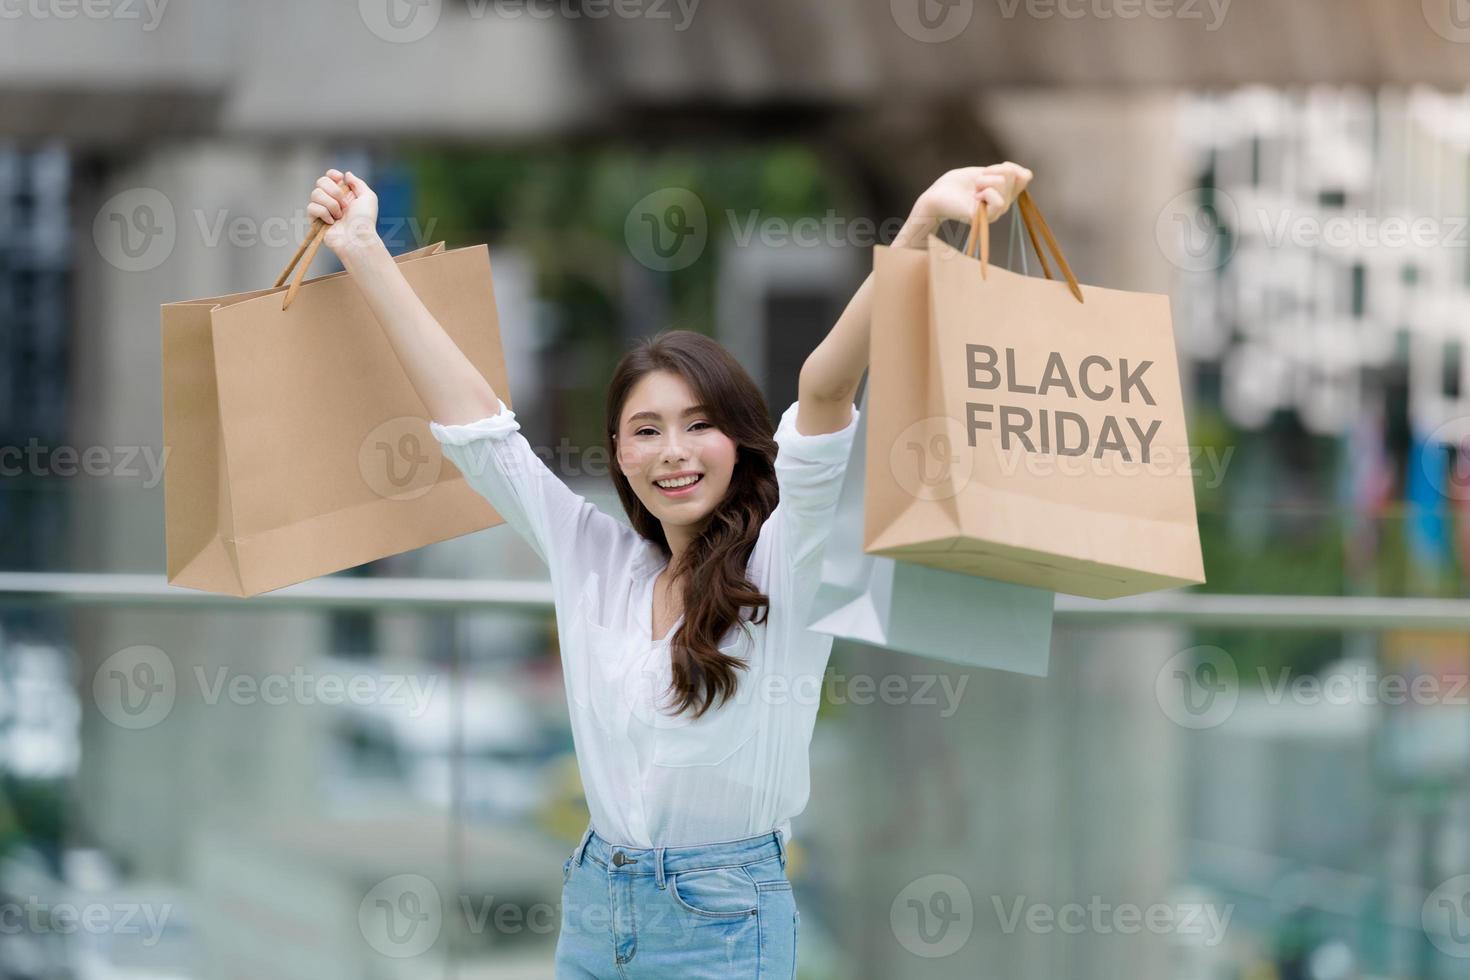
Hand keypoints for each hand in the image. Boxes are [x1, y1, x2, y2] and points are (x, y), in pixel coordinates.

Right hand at [305, 168, 379, 255]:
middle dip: (334, 191)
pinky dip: (323, 213)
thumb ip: (358, 183)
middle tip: (345, 205)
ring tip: (340, 216)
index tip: (340, 179)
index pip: (329, 176)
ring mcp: (322, 210)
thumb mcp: (368, 197)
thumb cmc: (365, 220)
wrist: (358, 238)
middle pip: (320, 181)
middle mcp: (331, 200)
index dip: (332, 175)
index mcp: (343, 193)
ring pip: (315, 194)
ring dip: (331, 204)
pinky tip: (332, 222)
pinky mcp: (314, 220)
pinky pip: (311, 207)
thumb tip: (346, 174)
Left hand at [896, 162, 1033, 248]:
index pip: (1024, 176)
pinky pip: (999, 200)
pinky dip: (986, 192)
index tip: (988, 170)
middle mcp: (1003, 206)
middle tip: (976, 182)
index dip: (1007, 167)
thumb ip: (1008, 172)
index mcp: (1005, 194)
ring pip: (1004, 183)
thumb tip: (1029, 175)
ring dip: (984, 179)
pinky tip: (975, 197)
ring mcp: (995, 213)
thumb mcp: (987, 172)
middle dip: (991, 171)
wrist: (938, 195)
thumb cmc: (959, 184)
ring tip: (973, 189)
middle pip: (1012, 176)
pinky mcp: (986, 218)